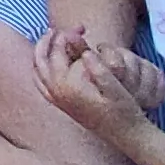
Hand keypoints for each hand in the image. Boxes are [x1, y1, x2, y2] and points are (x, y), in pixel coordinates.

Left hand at [34, 27, 164, 142]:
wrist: (127, 136)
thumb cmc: (124, 109)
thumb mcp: (115, 85)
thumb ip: (98, 66)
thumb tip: (83, 49)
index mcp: (67, 87)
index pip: (57, 52)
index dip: (67, 35)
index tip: (81, 27)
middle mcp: (56, 94)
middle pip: (40, 60)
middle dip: (48, 41)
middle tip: (58, 29)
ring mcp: (57, 101)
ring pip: (37, 72)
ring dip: (41, 53)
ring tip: (51, 38)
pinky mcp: (62, 106)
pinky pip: (41, 84)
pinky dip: (40, 69)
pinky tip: (51, 62)